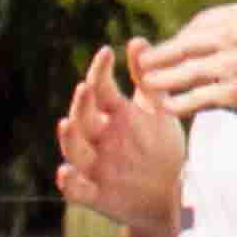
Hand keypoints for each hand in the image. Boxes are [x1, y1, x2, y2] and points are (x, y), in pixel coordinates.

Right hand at [55, 43, 185, 234]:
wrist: (171, 195)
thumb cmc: (160, 149)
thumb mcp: (156, 112)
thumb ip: (146, 81)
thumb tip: (137, 41)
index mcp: (114, 116)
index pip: (101, 89)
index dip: (100, 71)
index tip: (107, 52)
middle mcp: (100, 138)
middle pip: (83, 118)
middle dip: (82, 104)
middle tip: (85, 87)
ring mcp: (95, 166)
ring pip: (75, 150)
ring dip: (69, 138)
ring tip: (66, 124)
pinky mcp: (96, 195)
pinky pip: (77, 190)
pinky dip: (69, 183)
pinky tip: (65, 173)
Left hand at [138, 1, 236, 131]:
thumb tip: (221, 30)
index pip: (202, 22)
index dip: (183, 36)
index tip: (173, 47)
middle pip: (186, 43)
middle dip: (162, 54)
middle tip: (143, 61)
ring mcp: (235, 64)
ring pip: (185, 71)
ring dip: (161, 78)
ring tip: (147, 83)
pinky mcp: (236, 94)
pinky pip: (195, 98)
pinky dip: (178, 103)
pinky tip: (167, 106)